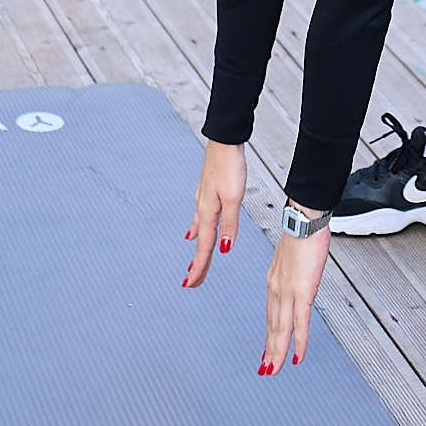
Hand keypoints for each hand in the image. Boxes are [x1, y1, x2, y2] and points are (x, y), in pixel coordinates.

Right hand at [181, 139, 245, 287]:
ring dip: (198, 248)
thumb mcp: (234, 198)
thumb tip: (224, 249)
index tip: (192, 284)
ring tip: (195, 263)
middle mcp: (202, 207)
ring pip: (200, 231)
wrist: (225, 140)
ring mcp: (204, 199)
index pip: (204, 247)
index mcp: (207, 211)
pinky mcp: (208, 191)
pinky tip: (196, 230)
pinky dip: (198, 229)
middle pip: (200, 242)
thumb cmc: (229, 164)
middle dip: (197, 263)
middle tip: (192, 281)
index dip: (199, 267)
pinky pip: (200, 218)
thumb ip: (229, 225)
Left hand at [259, 213, 327, 374]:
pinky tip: (297, 355)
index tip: (268, 347)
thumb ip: (294, 270)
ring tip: (274, 369)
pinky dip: (299, 341)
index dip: (270, 332)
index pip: (271, 313)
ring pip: (282, 328)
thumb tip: (299, 275)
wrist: (303, 220)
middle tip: (266, 368)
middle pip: (273, 325)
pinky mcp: (302, 292)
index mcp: (275, 280)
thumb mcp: (293, 255)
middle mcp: (277, 288)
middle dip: (270, 349)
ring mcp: (288, 292)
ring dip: (277, 351)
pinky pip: (300, 322)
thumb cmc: (302, 232)